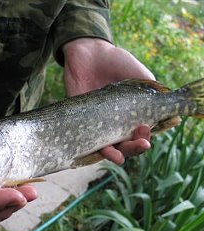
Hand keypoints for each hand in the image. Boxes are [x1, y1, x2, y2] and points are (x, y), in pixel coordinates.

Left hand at [63, 38, 152, 164]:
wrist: (88, 53)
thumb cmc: (116, 62)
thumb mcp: (140, 75)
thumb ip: (154, 93)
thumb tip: (170, 110)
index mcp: (131, 115)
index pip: (140, 134)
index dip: (145, 137)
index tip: (146, 129)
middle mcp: (115, 123)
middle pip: (126, 145)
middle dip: (134, 148)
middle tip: (141, 142)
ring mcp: (98, 124)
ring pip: (108, 147)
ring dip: (116, 155)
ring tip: (120, 156)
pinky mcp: (81, 123)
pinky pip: (87, 141)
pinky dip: (96, 149)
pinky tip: (105, 152)